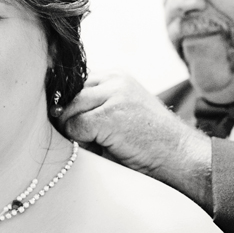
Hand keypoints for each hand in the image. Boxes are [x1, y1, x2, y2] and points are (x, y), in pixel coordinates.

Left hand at [61, 72, 212, 209]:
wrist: (181, 156)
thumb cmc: (149, 141)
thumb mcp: (121, 113)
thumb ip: (93, 106)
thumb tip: (52, 112)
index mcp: (116, 76)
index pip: (73, 82)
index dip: (68, 105)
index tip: (70, 122)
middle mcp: (114, 79)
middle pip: (67, 96)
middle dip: (69, 119)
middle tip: (86, 138)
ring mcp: (113, 95)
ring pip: (69, 111)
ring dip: (76, 132)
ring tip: (99, 143)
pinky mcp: (110, 115)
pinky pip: (75, 127)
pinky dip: (82, 142)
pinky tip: (104, 147)